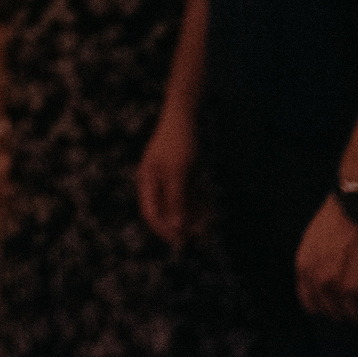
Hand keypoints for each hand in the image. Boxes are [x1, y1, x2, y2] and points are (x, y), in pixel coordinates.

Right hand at [136, 102, 199, 248]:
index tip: (181, 242)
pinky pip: (189, 195)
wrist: (186, 114)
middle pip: (166, 211)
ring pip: (180, 205)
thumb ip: (176, 199)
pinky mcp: (182, 173)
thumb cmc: (179, 141)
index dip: (164, 230)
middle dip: (182, 224)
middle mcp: (156, 181)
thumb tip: (176, 226)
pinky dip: (197, 203)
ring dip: (193, 216)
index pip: (151, 213)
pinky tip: (209, 210)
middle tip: (201, 234)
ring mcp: (169, 177)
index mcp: (148, 181)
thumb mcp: (179, 171)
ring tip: (209, 225)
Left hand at [295, 195, 357, 322]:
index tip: (336, 301)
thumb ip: (314, 266)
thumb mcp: (312, 240)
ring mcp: (351, 288)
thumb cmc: (339, 215)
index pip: (312, 305)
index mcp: (306, 269)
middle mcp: (325, 282)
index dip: (326, 304)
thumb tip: (323, 287)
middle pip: (337, 313)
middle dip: (348, 307)